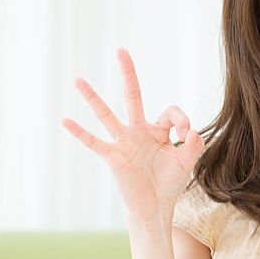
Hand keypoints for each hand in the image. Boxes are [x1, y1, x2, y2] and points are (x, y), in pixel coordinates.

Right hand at [61, 48, 204, 223]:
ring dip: (93, 98)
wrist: (155, 207)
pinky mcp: (114, 157)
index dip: (182, 120)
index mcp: (158, 130)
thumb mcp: (186, 162)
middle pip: (132, 96)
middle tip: (121, 50)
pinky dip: (80, 133)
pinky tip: (64, 120)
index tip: (187, 137)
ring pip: (106, 115)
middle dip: (128, 74)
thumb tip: (193, 131)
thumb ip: (195, 145)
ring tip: (78, 80)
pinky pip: (94, 142)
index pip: (170, 111)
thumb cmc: (169, 184)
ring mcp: (124, 142)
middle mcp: (139, 131)